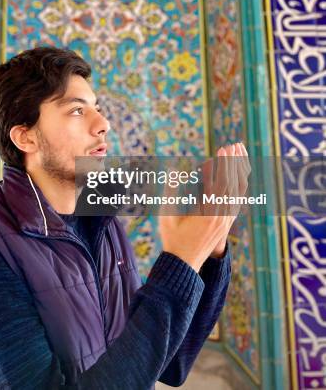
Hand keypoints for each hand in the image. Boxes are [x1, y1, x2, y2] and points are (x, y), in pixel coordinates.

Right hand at [158, 142, 249, 271]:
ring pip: (239, 191)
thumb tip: (173, 170)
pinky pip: (238, 198)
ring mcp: (227, 219)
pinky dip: (239, 182)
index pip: (221, 183)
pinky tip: (239, 172)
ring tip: (239, 153)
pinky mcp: (227, 221)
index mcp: (209, 213)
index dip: (223, 164)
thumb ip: (170, 192)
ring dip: (240, 170)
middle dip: (234, 162)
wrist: (184, 264)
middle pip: (234, 184)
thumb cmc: (173, 239)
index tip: (223, 148)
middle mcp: (222, 216)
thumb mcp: (167, 215)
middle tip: (234, 144)